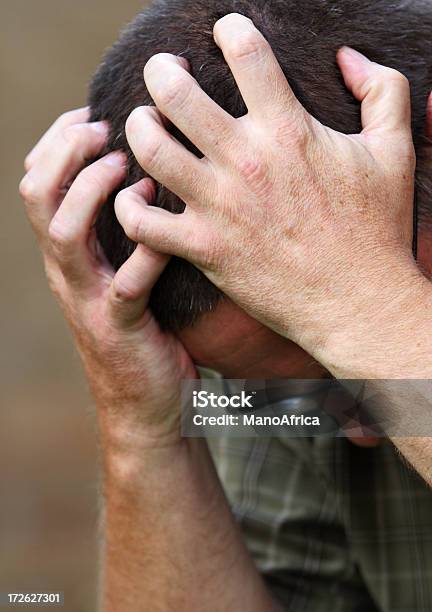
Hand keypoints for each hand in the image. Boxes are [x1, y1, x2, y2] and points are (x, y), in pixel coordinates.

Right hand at [19, 108, 195, 450]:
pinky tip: (163, 228)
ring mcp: (88, 299)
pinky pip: (125, 284)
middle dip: (64, 152)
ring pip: (63, 234)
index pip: (40, 182)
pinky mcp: (119, 326)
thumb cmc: (143, 328)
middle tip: (103, 128)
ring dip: (90, 192)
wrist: (145, 405)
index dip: (57, 141)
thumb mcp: (121, 272)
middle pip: (38, 197)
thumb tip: (149, 172)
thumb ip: (124, 232)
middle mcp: (68, 271)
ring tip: (125, 164)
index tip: (92, 114)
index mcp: (68, 253)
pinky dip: (144, 252)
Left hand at [115, 13, 423, 365]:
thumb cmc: (376, 230)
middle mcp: (245, 162)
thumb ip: (383, 92)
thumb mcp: (394, 151)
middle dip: (161, 70)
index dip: (230, 29)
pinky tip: (138, 197)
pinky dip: (129, 206)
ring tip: (146, 125)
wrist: (357, 302)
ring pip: (150, 149)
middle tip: (165, 72)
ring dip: (137, 128)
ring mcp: (220, 207)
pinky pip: (143, 223)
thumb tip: (350, 57)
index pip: (246, 52)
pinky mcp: (204, 249)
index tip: (226, 32)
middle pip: (176, 93)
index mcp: (288, 130)